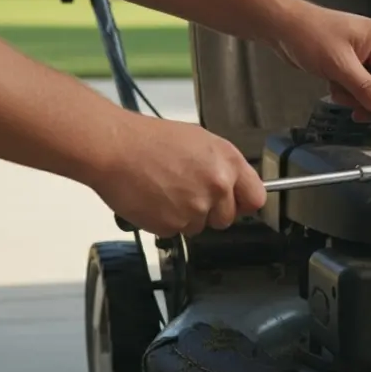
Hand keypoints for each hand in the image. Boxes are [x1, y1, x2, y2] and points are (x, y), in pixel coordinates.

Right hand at [89, 114, 266, 236]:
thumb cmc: (149, 140)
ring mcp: (196, 208)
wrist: (114, 148)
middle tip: (186, 193)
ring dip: (185, 216)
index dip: (243, 203)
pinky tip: (153, 199)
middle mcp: (218, 187)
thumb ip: (222, 166)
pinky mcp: (173, 225)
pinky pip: (175, 231)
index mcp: (228, 163)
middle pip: (227, 218)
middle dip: (210, 211)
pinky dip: (164, 221)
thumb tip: (233, 187)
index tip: (235, 204)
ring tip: (164, 191)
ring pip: (199, 226)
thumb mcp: (199, 141)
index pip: (256, 198)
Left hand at [267, 0, 370, 122]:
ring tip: (335, 88)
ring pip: (370, 89)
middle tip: (354, 111)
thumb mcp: (339, 65)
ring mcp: (365, 55)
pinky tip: (332, 83)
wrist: (282, 26)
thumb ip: (365, 89)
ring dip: (352, 96)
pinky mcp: (352, 63)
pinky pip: (357, 86)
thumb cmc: (308, 34)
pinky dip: (345, 91)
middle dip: (367, 99)